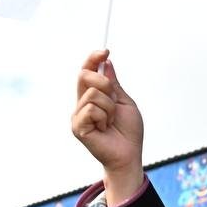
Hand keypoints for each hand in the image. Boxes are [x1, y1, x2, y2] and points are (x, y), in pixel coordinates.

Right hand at [72, 51, 144, 181]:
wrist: (129, 155)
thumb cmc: (128, 132)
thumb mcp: (124, 102)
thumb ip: (113, 84)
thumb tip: (106, 62)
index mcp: (92, 97)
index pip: (86, 71)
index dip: (92, 59)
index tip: (105, 51)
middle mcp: (81, 104)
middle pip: (84, 76)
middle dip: (106, 84)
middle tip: (115, 101)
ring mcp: (78, 115)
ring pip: (93, 93)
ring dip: (110, 107)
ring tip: (111, 122)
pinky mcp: (77, 126)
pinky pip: (91, 109)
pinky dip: (104, 117)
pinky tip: (105, 129)